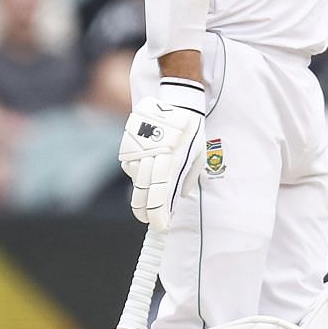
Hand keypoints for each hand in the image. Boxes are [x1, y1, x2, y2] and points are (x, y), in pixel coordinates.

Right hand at [118, 78, 207, 232]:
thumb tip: (180, 196)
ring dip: (141, 195)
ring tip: (147, 202)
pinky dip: (137, 176)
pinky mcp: (128, 145)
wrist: (175, 102)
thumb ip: (188, 178)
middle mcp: (152, 159)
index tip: (161, 226)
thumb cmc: (192, 131)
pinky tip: (145, 175)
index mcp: (172, 163)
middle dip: (145, 212)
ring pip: (135, 182)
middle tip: (149, 221)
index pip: (160, 198)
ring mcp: (138, 152)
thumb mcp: (199, 155)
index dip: (159, 216)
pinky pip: (130, 167)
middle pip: (143, 195)